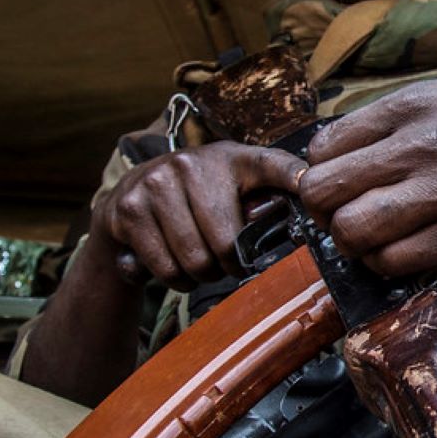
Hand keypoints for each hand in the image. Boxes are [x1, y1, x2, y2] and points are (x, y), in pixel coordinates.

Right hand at [89, 142, 306, 290]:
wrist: (127, 199)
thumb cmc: (194, 200)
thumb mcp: (231, 189)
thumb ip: (263, 203)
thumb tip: (306, 226)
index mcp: (232, 158)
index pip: (271, 164)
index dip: (293, 176)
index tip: (309, 185)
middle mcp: (192, 163)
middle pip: (226, 243)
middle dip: (227, 264)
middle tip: (222, 260)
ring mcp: (157, 183)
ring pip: (195, 261)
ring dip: (200, 275)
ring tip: (197, 259)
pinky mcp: (130, 209)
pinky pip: (166, 268)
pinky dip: (174, 279)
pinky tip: (173, 261)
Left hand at [296, 75, 436, 276]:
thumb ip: (399, 120)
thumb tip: (341, 153)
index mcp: (411, 104)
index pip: (322, 150)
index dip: (323, 175)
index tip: (344, 186)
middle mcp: (421, 144)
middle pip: (324, 193)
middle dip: (329, 212)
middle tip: (352, 215)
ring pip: (353, 232)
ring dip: (357, 243)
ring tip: (380, 237)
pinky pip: (397, 261)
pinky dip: (391, 263)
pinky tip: (410, 250)